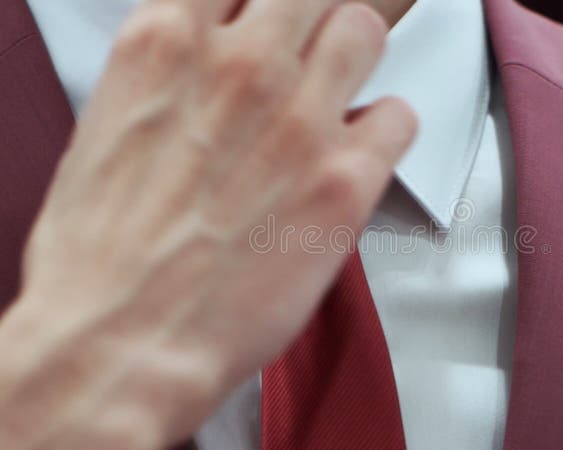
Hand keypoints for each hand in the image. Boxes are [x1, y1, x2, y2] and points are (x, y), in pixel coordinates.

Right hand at [0, 0, 415, 447]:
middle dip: (309, 18)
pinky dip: (385, 130)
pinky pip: (399, 116)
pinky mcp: (346, 178)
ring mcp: (300, 119)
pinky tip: (356, 157)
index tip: (262, 19)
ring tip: (335, 98)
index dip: (253, 5)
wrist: (121, 343)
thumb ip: (170, 81)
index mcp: (166, 46)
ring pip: (363, 30)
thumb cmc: (102, 259)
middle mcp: (240, 68)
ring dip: (353, 59)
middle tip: (304, 54)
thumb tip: (206, 70)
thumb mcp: (108, 131)